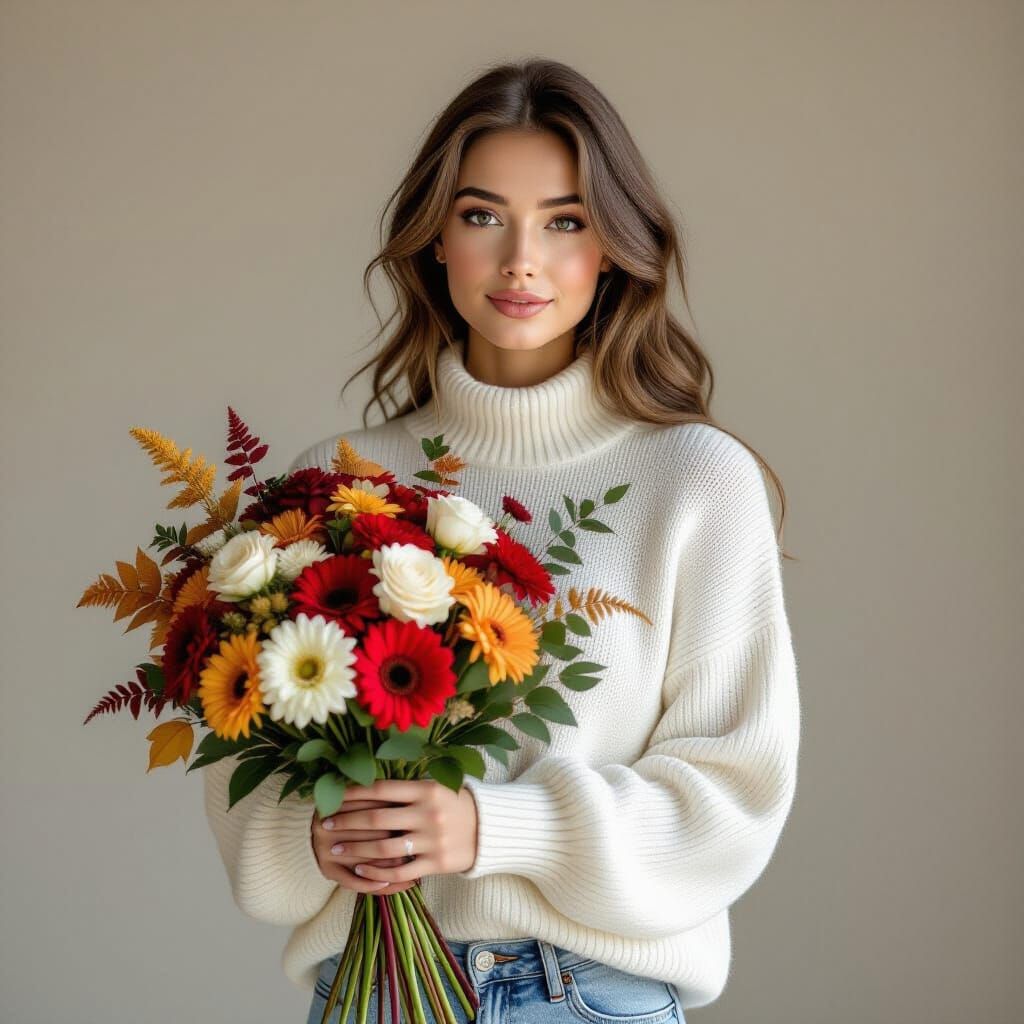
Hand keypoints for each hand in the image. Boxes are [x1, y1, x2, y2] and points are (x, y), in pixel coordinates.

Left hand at [318, 778, 478, 886]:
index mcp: (426, 790)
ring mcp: (432, 840)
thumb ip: (405, 789)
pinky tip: (360, 869)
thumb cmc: (454, 804)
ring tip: (335, 849)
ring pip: (384, 847)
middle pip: (377, 819)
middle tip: (324, 825)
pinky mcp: (436, 863)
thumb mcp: (435, 788)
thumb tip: (365, 786)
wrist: (490, 829)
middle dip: (346, 822)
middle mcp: (428, 813)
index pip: (381, 789)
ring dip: (355, 849)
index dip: (353, 793)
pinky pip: (400, 870)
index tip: (331, 798)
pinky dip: (377, 872)